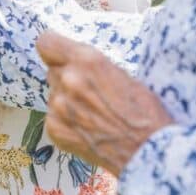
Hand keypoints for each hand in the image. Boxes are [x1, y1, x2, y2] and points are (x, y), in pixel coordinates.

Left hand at [37, 30, 172, 176]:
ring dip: (66, 100)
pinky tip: (87, 129)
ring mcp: (59, 105)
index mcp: (87, 59)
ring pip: (53, 94)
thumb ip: (91, 65)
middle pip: (52, 70)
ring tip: (92, 114)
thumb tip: (72, 62)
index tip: (59, 55)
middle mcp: (69, 79)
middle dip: (66, 78)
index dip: (53, 49)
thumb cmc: (144, 112)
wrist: (149, 152)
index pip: (46, 42)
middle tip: (89, 93)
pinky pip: (52, 117)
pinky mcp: (54, 128)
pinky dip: (66, 122)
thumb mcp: (121, 73)